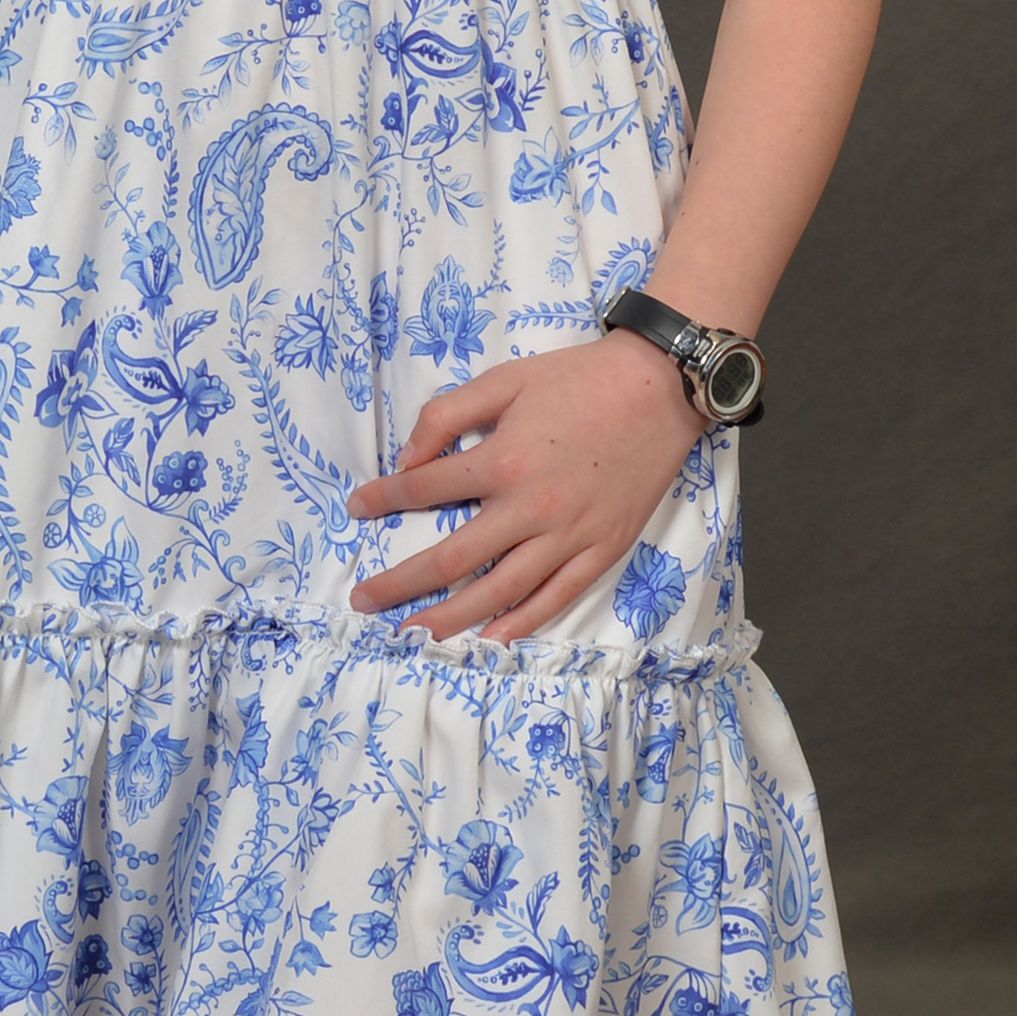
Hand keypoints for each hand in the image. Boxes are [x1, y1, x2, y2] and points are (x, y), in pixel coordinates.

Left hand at [344, 331, 700, 643]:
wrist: (658, 388)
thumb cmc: (578, 379)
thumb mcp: (504, 379)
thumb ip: (447, 414)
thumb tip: (408, 459)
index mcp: (502, 461)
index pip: (424, 489)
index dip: (384, 498)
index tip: (357, 507)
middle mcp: (530, 508)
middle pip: (451, 558)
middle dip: (400, 583)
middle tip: (363, 600)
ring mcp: (568, 536)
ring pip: (499, 590)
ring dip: (451, 617)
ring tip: (415, 633)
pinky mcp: (602, 550)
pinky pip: (555, 597)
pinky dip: (521, 622)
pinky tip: (491, 636)